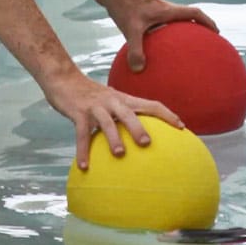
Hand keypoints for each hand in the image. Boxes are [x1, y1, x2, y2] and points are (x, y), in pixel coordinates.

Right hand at [42, 68, 184, 169]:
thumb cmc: (91, 95)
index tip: (182, 127)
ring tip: (120, 154)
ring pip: (107, 122)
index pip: (151, 104)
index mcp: (124, 99)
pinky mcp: (78, 112)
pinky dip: (83, 151)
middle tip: (148, 144)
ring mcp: (95, 106)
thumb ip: (124, 113)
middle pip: (129, 113)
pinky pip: (82, 133)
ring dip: (113, 138)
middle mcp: (112, 101)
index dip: (167, 115)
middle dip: (139, 128)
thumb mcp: (111, 100)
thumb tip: (141, 135)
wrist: (63, 78)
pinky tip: (85, 166)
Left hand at [103, 0, 217, 72]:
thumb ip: (136, 50)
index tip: (217, 33)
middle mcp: (163, 8)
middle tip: (204, 42)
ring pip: (173, 20)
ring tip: (179, 49)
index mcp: (168, 10)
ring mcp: (153, 8)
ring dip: (180, 30)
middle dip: (198, 27)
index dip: (208, 23)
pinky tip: (149, 48)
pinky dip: (160, 34)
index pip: (195, 14)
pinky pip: (157, 24)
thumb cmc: (122, 4)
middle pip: (188, 16)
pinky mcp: (142, 10)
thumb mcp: (130, 29)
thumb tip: (139, 70)